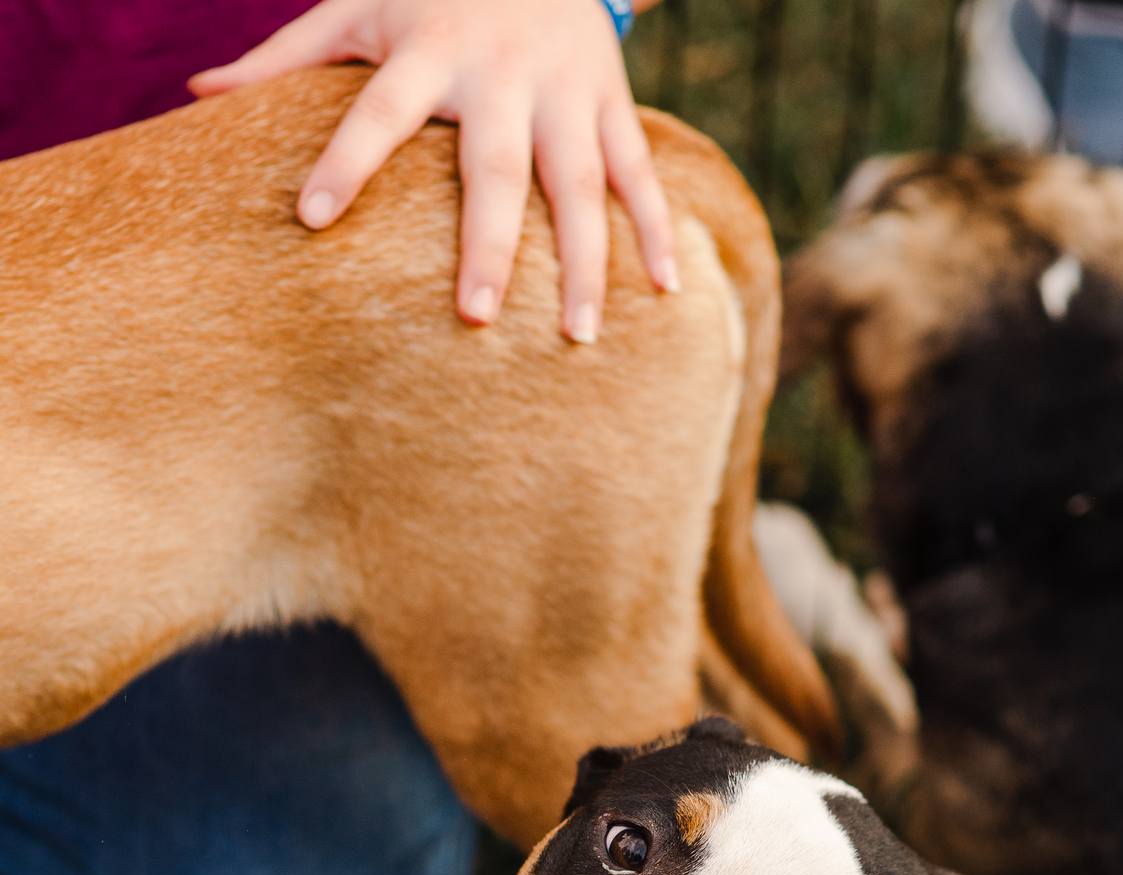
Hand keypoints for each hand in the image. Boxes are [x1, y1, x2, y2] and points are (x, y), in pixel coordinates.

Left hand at [190, 0, 676, 343]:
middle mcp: (502, 73)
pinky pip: (638, 174)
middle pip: (495, 169)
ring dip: (585, 263)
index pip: (378, 110)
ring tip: (578, 336)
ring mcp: (566, 91)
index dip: (345, 160)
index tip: (312, 219)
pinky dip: (656, 231)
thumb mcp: (357, 4)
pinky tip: (666, 290)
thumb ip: (283, 57)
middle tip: (472, 315)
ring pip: (580, 186)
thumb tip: (198, 93)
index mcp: (430, 49)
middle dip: (487, 242)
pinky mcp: (611, 104)